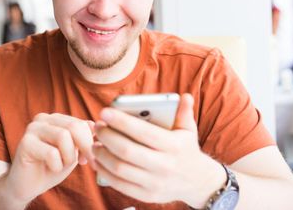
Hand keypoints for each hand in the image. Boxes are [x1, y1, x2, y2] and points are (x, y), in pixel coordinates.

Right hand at [4, 113, 94, 203]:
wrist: (28, 186)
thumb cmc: (52, 167)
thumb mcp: (73, 151)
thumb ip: (83, 137)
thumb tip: (95, 126)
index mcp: (56, 118)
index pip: (81, 123)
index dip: (90, 142)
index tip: (91, 158)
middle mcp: (43, 119)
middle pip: (74, 126)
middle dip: (84, 147)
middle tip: (86, 163)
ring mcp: (33, 129)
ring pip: (64, 136)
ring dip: (68, 157)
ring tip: (62, 165)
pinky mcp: (25, 143)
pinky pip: (51, 153)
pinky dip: (56, 165)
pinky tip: (51, 168)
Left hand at [93, 94, 225, 207]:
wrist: (197, 182)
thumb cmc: (186, 149)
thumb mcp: (188, 130)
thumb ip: (184, 112)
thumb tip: (184, 96)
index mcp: (174, 146)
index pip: (144, 132)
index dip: (122, 121)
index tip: (105, 111)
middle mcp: (165, 166)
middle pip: (127, 151)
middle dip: (107, 136)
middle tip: (97, 126)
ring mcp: (155, 183)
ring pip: (120, 168)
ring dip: (102, 154)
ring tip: (95, 142)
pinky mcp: (146, 195)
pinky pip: (119, 184)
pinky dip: (104, 172)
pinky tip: (98, 160)